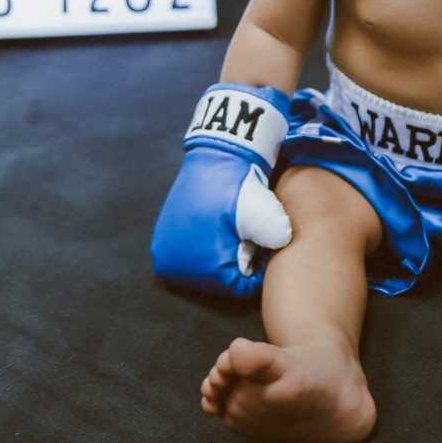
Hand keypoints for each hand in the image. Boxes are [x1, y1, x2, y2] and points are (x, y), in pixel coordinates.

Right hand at [151, 83, 291, 297]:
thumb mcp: (265, 213)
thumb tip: (279, 247)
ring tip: (232, 229)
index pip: (237, 287)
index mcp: (201, 267)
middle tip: (247, 235)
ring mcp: (165, 252)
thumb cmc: (241, 188)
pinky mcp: (161, 239)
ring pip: (203, 269)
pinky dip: (202, 246)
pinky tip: (215, 226)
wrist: (216, 154)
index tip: (260, 245)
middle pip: (217, 280)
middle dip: (235, 262)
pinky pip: (188, 255)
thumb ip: (277, 238)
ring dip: (218, 255)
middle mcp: (175, 266)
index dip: (254, 268)